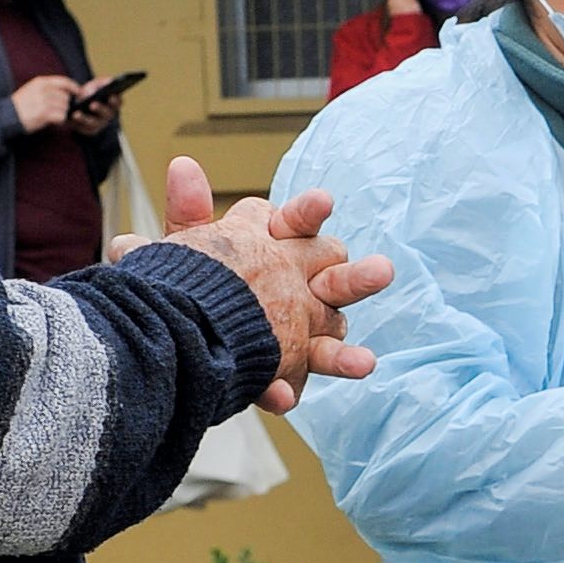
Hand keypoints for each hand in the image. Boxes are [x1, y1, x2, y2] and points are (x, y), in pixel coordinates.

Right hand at [10, 71, 78, 134]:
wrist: (7, 116)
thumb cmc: (20, 104)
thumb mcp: (31, 89)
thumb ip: (48, 88)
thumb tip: (67, 91)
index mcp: (40, 82)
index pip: (64, 82)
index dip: (74, 87)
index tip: (78, 93)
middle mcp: (43, 90)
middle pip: (66, 96)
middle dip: (65, 104)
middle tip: (59, 110)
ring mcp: (44, 102)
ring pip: (65, 107)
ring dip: (62, 113)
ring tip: (53, 116)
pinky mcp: (44, 114)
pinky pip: (61, 116)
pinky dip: (60, 120)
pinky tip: (53, 121)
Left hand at [62, 88, 119, 139]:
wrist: (78, 106)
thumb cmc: (89, 94)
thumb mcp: (94, 86)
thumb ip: (100, 83)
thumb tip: (106, 82)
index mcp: (112, 104)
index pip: (117, 102)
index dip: (115, 100)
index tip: (111, 96)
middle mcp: (108, 115)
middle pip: (106, 113)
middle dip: (100, 109)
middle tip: (92, 104)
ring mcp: (99, 124)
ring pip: (93, 123)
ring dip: (84, 118)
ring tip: (76, 114)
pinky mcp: (88, 130)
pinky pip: (83, 128)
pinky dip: (76, 123)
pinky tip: (70, 118)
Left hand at [145, 157, 391, 415]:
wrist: (179, 336)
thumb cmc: (191, 284)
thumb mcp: (184, 248)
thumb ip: (187, 211)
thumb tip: (182, 164)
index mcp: (278, 247)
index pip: (301, 225)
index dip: (310, 215)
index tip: (322, 203)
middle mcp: (301, 289)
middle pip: (338, 279)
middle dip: (359, 279)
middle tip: (383, 272)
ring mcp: (299, 332)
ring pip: (331, 339)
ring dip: (346, 354)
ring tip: (365, 364)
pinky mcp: (285, 371)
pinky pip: (292, 381)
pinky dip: (286, 390)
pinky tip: (282, 398)